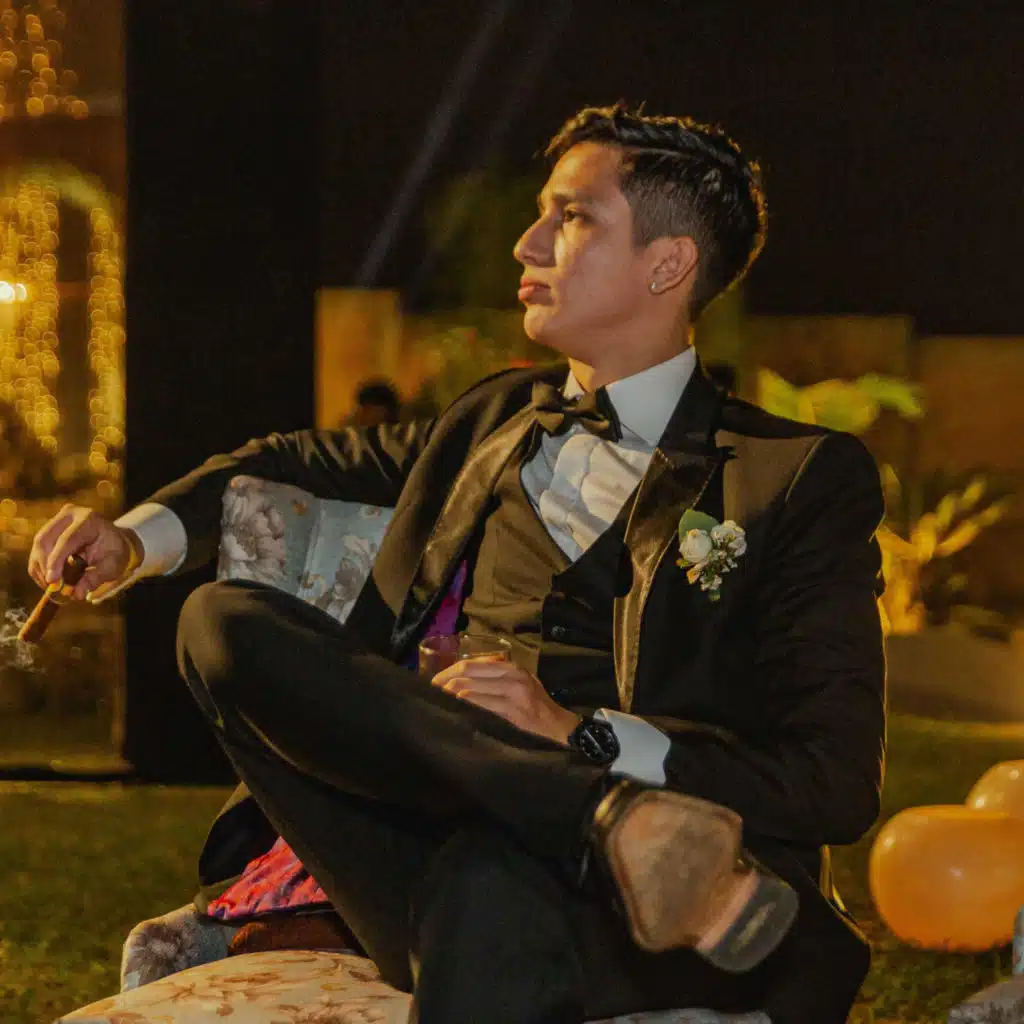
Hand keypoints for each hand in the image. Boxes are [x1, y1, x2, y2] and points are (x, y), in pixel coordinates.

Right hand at [27, 504, 140, 599]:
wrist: (113, 541)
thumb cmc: (114, 552)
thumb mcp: (113, 565)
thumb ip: (96, 578)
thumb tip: (76, 593)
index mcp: (89, 519)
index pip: (67, 539)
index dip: (56, 560)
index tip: (52, 581)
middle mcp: (69, 515)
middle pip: (45, 539)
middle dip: (45, 566)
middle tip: (52, 587)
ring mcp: (57, 520)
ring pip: (38, 545)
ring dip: (41, 569)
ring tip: (53, 586)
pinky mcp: (49, 530)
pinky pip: (36, 550)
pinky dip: (40, 568)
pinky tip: (50, 580)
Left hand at [430, 658, 581, 745]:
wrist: (559, 727)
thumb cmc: (537, 707)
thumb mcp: (520, 684)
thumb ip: (497, 679)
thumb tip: (462, 681)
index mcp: (512, 667)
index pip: (472, 663)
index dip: (449, 671)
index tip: (436, 681)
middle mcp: (512, 675)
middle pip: (468, 672)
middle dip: (445, 681)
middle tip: (432, 691)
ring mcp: (513, 693)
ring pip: (471, 688)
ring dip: (451, 694)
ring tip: (440, 701)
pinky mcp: (512, 711)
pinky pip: (482, 705)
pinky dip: (466, 705)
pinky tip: (457, 708)